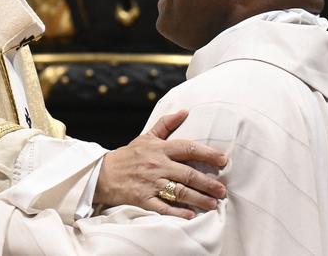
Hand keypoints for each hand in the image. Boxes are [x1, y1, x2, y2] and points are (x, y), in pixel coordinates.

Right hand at [95, 110, 226, 218]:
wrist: (103, 174)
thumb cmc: (129, 155)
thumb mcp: (146, 137)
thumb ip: (166, 124)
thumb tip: (185, 111)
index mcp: (160, 149)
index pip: (188, 148)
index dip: (207, 153)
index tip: (223, 159)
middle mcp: (157, 165)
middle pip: (188, 174)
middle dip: (208, 183)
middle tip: (223, 190)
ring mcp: (150, 183)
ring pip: (180, 192)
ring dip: (199, 198)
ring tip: (213, 203)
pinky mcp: (143, 199)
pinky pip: (163, 207)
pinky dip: (177, 212)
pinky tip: (190, 215)